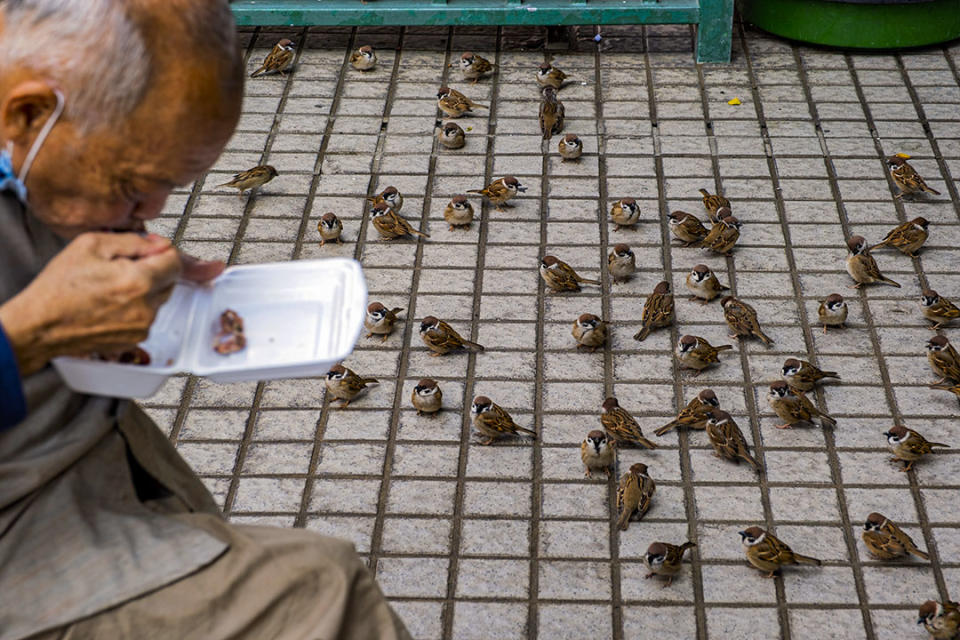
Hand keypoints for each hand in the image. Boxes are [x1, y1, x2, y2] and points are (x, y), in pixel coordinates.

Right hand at [0, 232, 196, 375]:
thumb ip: (132, 241)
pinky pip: (147, 316)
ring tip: (112, 286)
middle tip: (124, 266)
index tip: (150, 248)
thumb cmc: (59, 287)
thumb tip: (159, 243)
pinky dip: (136, 307)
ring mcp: (141, 327)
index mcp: (138, 282)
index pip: (175, 261)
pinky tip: (111, 303)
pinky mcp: (135, 339)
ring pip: (158, 299)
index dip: (162, 250)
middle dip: (153, 269)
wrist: (41, 325)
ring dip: (144, 289)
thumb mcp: (91, 246)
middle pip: (170, 280)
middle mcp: (145, 308)